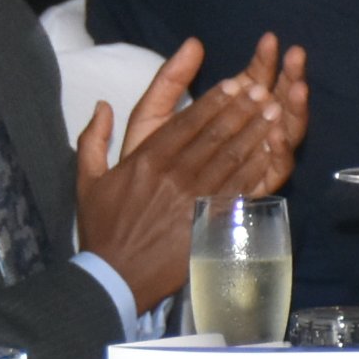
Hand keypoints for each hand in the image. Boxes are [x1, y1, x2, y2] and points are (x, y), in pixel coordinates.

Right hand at [73, 34, 267, 305]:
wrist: (116, 273)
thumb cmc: (102, 227)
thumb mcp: (86, 180)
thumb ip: (92, 139)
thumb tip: (102, 106)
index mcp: (145, 160)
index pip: (186, 122)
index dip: (213, 101)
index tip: (233, 84)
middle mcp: (173, 174)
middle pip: (214, 135)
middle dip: (240, 110)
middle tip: (261, 92)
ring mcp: (194, 198)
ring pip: (230, 158)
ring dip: (254, 134)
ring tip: (272, 113)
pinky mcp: (209, 220)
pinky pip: (238, 189)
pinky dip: (256, 169)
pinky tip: (269, 154)